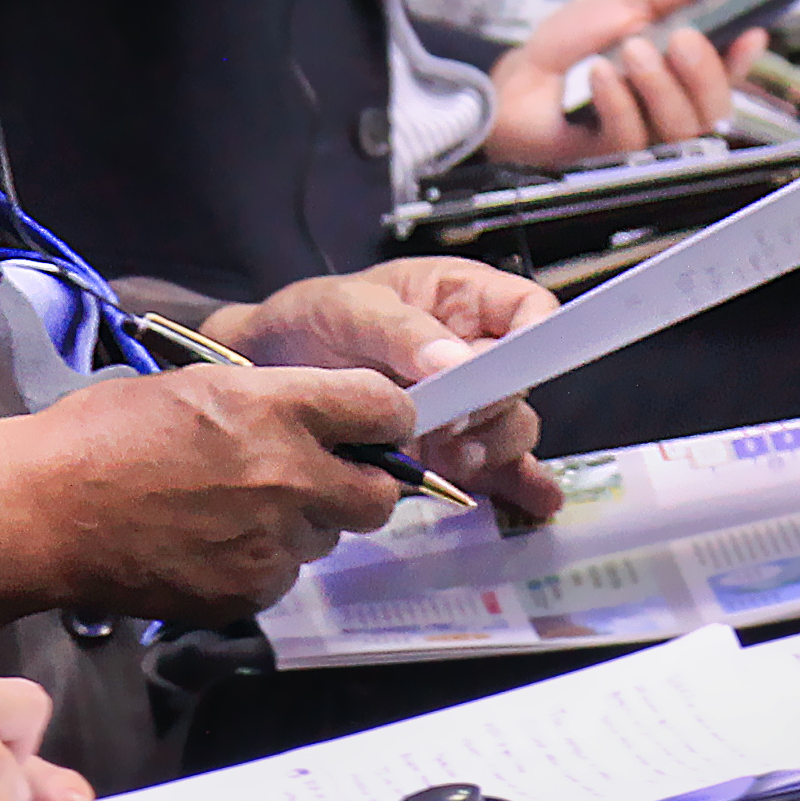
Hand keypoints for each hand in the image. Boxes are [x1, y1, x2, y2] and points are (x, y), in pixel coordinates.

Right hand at [0, 360, 412, 615]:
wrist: (42, 512)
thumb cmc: (101, 437)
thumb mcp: (194, 383)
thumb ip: (270, 399)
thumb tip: (320, 415)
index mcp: (276, 409)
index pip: (385, 410)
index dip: (386, 418)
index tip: (375, 426)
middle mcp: (287, 477)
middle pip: (379, 494)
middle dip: (360, 484)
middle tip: (323, 477)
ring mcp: (269, 542)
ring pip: (326, 539)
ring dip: (301, 524)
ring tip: (237, 508)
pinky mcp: (247, 592)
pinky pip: (282, 577)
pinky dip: (260, 562)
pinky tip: (211, 542)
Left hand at [200, 261, 563, 522]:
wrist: (266, 370)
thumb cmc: (310, 320)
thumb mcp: (347, 309)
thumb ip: (402, 331)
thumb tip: (455, 362)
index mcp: (460, 298)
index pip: (527, 309)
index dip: (532, 337)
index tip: (501, 369)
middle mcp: (473, 350)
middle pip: (520, 382)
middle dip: (493, 409)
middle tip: (450, 427)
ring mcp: (465, 403)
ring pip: (510, 428)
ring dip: (492, 450)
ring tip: (452, 460)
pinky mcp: (452, 446)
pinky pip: (498, 467)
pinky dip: (514, 486)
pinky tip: (529, 502)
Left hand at [484, 0, 758, 169]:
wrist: (515, 74)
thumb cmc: (573, 44)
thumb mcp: (629, 1)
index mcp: (680, 76)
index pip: (728, 76)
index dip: (743, 58)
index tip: (749, 31)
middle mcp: (669, 112)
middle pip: (713, 109)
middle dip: (703, 71)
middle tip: (682, 37)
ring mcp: (642, 141)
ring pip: (678, 128)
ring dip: (659, 84)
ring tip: (631, 50)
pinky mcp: (608, 159)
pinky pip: (631, 139)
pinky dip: (619, 102)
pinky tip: (600, 75)